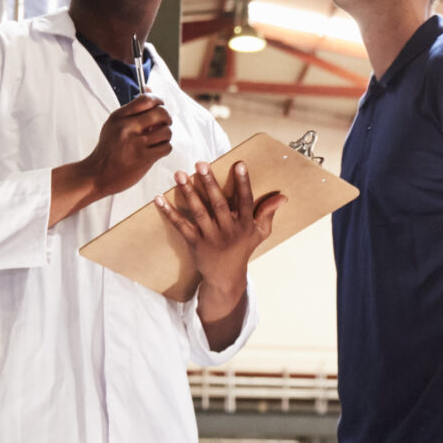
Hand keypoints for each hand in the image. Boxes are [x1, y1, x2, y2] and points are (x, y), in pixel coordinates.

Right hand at [91, 94, 172, 195]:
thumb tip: (149, 89)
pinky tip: (156, 151)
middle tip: (165, 124)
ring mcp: (135, 142)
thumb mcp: (114, 125)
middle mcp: (127, 127)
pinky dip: (165, 149)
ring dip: (166, 136)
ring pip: (166, 131)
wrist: (97, 174)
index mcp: (119, 116)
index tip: (160, 106)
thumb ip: (133, 111)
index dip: (159, 101)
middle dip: (167, 118)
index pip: (146, 99)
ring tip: (158, 140)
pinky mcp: (143, 157)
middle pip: (160, 113)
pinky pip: (166, 147)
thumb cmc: (108, 149)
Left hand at [158, 161, 283, 345]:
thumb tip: (283, 197)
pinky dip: (169, 212)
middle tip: (200, 164)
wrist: (225, 277)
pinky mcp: (194, 243)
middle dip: (209, 183)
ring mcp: (210, 237)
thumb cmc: (242, 249)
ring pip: (199, 212)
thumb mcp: (260, 233)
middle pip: (218, 203)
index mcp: (244, 224)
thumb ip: (268, 213)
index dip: (243, 183)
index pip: (245, 200)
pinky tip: (159, 198)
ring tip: (180, 174)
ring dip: (188, 193)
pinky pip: (181, 226)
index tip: (239, 164)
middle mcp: (228, 230)